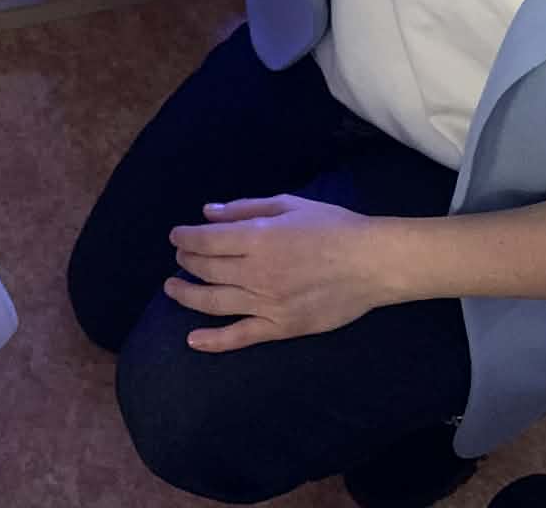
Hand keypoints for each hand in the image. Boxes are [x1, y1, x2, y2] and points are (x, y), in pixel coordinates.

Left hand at [164, 195, 396, 352]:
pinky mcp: (280, 328)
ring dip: (186, 295)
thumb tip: (207, 213)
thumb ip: (245, 209)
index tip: (176, 236)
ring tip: (173, 288)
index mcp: (257, 238)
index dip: (184, 238)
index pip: (205, 240)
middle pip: (206, 269)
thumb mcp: (288, 205)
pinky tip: (193, 340)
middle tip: (180, 258)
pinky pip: (240, 337)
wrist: (372, 263)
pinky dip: (213, 341)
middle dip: (186, 261)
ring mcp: (266, 304)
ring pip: (213, 302)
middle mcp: (256, 272)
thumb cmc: (333, 227)